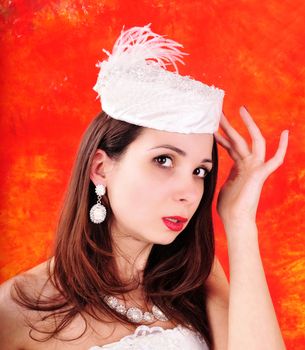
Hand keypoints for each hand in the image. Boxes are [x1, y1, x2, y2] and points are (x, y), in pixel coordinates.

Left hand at [215, 106, 288, 225]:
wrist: (235, 220)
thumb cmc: (228, 206)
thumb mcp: (222, 184)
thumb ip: (222, 174)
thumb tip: (213, 169)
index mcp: (239, 167)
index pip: (231, 146)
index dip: (222, 136)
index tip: (213, 127)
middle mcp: (248, 164)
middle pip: (239, 139)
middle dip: (228, 125)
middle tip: (218, 112)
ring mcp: (256, 168)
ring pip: (254, 141)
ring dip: (247, 125)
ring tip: (241, 109)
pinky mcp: (261, 174)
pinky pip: (275, 159)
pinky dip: (282, 147)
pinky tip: (286, 133)